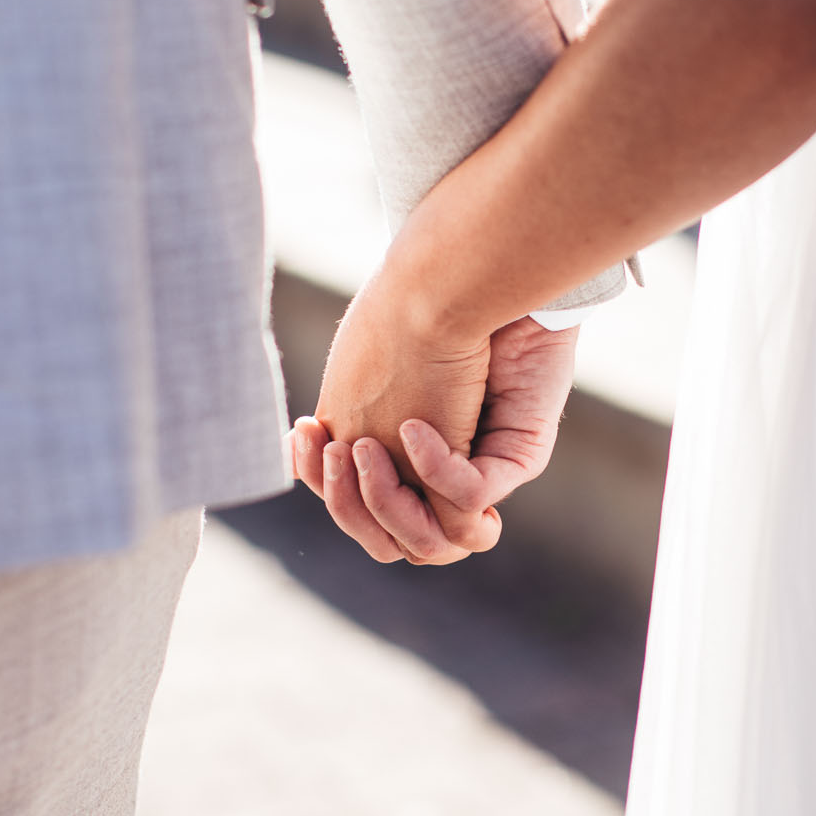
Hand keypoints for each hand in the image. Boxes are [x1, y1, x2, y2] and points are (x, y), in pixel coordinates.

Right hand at [292, 316, 577, 564]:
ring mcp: (485, 470)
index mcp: (407, 460)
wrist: (466, 274)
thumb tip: (295, 447)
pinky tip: (415, 425)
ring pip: (433, 541)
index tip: (304, 432)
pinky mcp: (520, 453)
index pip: (362, 510)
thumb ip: (343, 419)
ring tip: (365, 446)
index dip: (324, 484)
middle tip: (335, 448)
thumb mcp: (366, 377)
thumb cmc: (414, 310)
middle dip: (349, 502)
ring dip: (384, 499)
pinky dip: (434, 468)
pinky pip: (470, 496)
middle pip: (390, 540)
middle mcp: (447, 475)